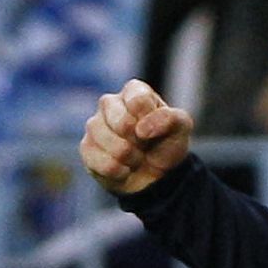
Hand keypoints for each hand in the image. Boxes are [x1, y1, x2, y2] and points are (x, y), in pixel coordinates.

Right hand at [79, 78, 193, 194]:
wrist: (157, 175)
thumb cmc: (166, 143)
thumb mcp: (181, 127)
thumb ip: (170, 118)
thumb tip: (142, 129)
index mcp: (135, 92)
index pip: (138, 100)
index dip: (149, 120)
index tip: (155, 130)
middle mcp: (110, 104)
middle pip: (120, 120)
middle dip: (138, 140)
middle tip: (145, 145)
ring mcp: (95, 125)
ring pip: (105, 139)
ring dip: (128, 156)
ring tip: (136, 158)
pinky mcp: (86, 148)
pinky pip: (98, 160)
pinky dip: (117, 170)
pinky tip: (124, 170)